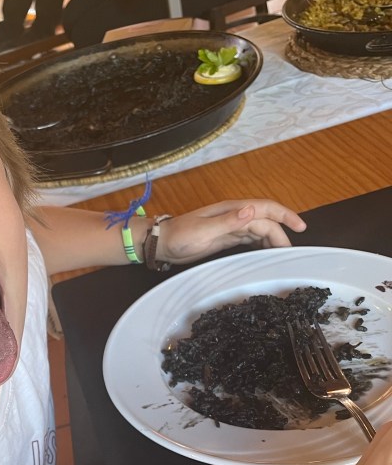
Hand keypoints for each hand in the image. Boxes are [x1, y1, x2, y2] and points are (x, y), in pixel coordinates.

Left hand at [158, 199, 305, 265]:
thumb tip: (252, 211)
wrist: (163, 244)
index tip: (300, 227)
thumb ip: (227, 222)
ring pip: (260, 231)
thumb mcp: (202, 230)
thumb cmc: (180, 236)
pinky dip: (262, 245)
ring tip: (282, 257)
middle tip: (289, 254)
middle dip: (281, 235)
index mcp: (232, 210)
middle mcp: (235, 216)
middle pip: (266, 222)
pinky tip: (267, 254)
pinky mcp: (227, 238)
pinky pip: (251, 240)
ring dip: (273, 241)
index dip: (285, 215)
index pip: (265, 208)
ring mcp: (231, 227)